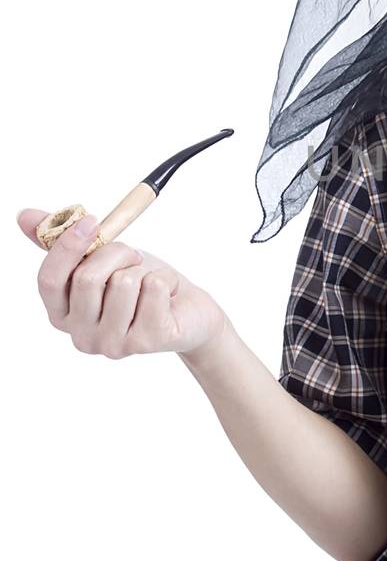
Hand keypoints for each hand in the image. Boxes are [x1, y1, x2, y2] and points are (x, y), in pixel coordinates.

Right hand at [17, 207, 226, 358]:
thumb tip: (24, 216)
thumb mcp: (101, 259)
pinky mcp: (148, 340)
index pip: (49, 281)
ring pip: (123, 282)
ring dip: (142, 269)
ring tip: (148, 281)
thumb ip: (62, 242)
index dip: (67, 247)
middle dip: (116, 252)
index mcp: (62, 314)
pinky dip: (165, 278)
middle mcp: (83, 336)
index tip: (90, 220)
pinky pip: (153, 287)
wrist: (188, 310)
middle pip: (87, 279)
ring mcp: (114, 343)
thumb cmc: (139, 284)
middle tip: (133, 255)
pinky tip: (167, 294)